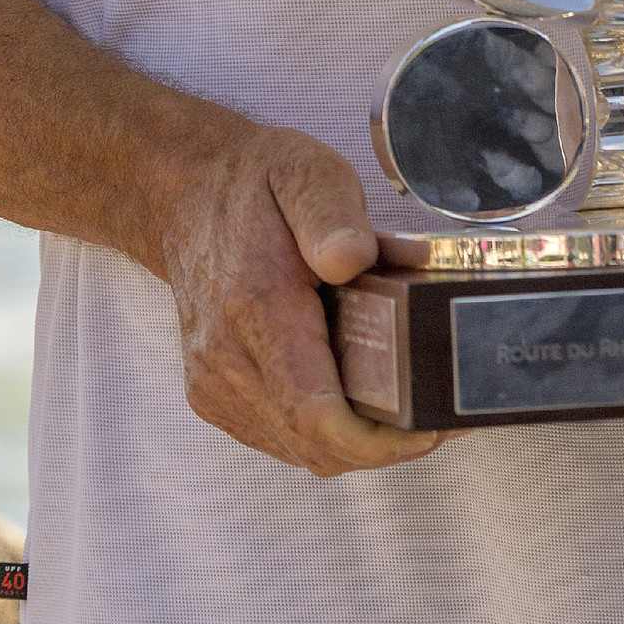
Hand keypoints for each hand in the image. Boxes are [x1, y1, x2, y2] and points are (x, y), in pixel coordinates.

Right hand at [158, 119, 445, 475]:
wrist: (188, 195)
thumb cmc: (255, 183)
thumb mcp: (305, 172)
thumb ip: (334, 216)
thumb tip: (356, 259)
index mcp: (255, 305)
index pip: (315, 413)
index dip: (378, 440)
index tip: (429, 426)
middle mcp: (225, 357)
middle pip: (316, 444)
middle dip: (384, 443)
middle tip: (435, 409)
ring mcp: (214, 382)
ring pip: (301, 451)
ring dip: (356, 441)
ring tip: (404, 401)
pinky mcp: (213, 394)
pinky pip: (280, 438)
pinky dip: (324, 432)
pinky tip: (355, 393)